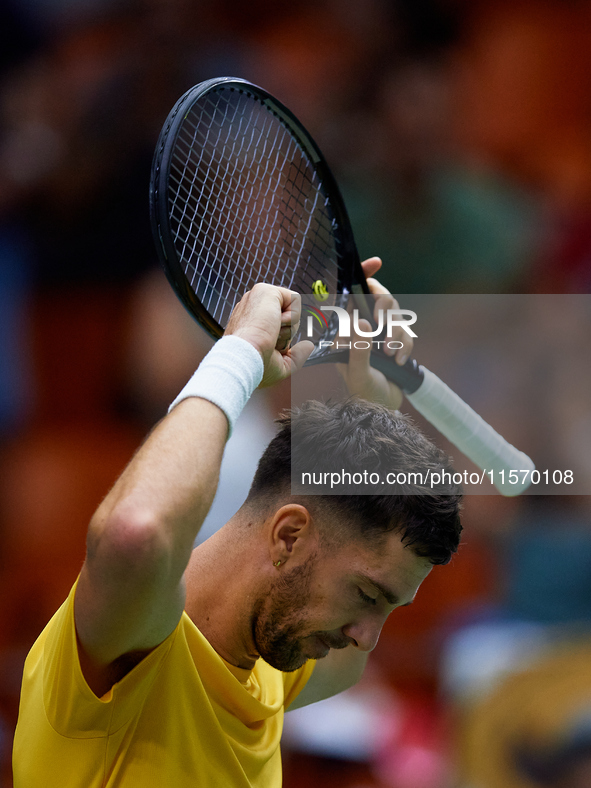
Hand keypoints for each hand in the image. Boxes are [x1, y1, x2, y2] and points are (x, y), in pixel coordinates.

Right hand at [225, 283, 312, 386]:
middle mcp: (252, 308)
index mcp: (250, 323)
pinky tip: (274, 323)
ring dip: (288, 328)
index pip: (275, 324)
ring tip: (270, 333)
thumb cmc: (257, 366)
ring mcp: (256, 298)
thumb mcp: (280, 366)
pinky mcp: (265, 290)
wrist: (245, 358)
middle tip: (270, 343)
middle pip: (285, 319)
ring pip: (291, 311)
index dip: (280, 338)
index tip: (271, 349)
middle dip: (285, 334)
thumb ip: (296, 356)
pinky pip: (295, 300)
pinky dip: (292, 317)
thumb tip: (309, 345)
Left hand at [337, 257, 413, 409]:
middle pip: (380, 298)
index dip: (363, 274)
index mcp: (346, 328)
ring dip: (396, 333)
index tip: (375, 262)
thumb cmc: (361, 392)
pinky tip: (398, 361)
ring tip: (389, 355)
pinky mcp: (395, 340)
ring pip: (396, 315)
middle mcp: (362, 325)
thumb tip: (362, 324)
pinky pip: (407, 332)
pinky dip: (405, 345)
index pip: (352, 294)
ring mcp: (380, 332)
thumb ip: (359, 350)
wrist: (382, 409)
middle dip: (386, 311)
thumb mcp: (357, 373)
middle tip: (384, 326)